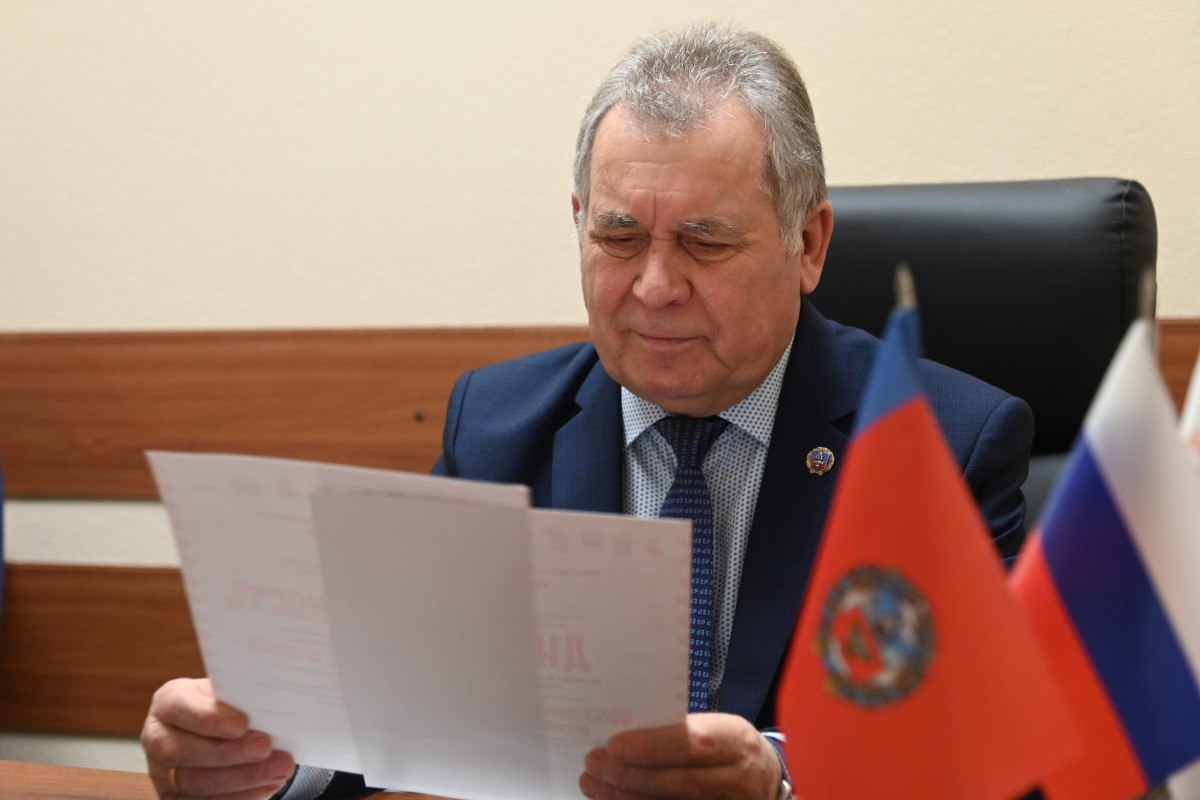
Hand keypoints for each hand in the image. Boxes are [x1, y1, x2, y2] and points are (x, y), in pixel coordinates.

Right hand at [141, 678, 295, 799]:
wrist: (221, 730)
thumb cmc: (230, 706)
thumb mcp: (231, 692)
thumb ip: (240, 697)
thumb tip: (266, 705)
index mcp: (169, 702)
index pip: (177, 707)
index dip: (208, 718)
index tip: (242, 724)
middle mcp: (157, 737)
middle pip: (181, 751)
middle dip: (228, 753)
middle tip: (265, 747)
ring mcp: (162, 773)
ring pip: (194, 783)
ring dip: (242, 778)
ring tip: (279, 768)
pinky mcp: (174, 798)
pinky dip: (239, 797)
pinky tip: (267, 786)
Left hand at [579, 712, 780, 799]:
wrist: (766, 777)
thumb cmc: (728, 745)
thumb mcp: (717, 728)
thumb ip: (681, 732)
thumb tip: (624, 736)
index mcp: (736, 740)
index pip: (692, 743)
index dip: (652, 747)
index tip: (614, 746)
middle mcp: (738, 777)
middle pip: (681, 781)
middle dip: (631, 775)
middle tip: (594, 764)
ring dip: (627, 797)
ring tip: (594, 784)